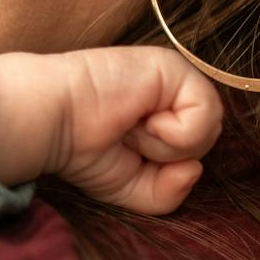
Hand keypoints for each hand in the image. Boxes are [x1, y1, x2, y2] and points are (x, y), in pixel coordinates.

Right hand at [0, 47, 225, 215]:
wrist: (50, 122)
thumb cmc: (80, 151)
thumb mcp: (134, 189)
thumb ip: (171, 191)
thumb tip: (196, 169)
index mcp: (161, 112)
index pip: (195, 149)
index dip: (168, 166)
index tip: (128, 154)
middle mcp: (170, 92)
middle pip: (207, 141)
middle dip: (168, 157)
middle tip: (127, 140)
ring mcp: (173, 77)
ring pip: (209, 130)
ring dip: (166, 145)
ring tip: (130, 129)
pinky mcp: (172, 68)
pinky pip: (204, 114)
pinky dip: (173, 133)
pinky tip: (141, 119)